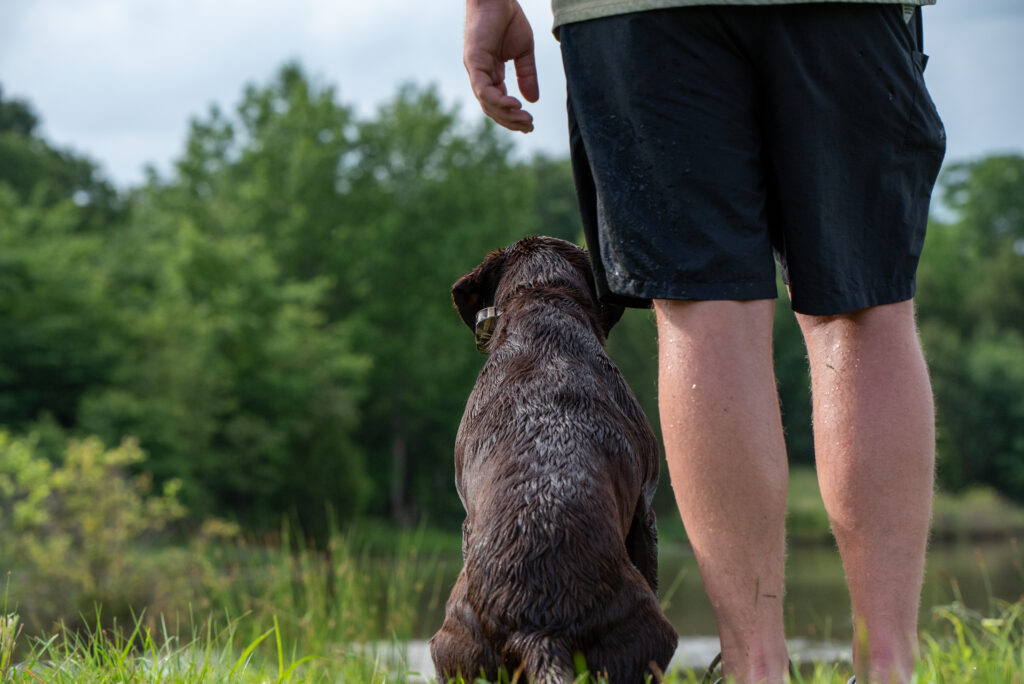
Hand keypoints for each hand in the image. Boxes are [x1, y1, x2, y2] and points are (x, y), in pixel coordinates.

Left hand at [463, 0, 538, 132]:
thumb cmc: (508, 18)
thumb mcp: (523, 52)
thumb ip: (527, 75)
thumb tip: (532, 101)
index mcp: (491, 74)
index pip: (499, 102)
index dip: (513, 116)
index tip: (529, 124)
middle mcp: (480, 75)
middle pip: (492, 107)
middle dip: (511, 121)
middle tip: (529, 127)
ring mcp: (475, 69)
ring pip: (487, 102)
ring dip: (506, 114)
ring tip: (524, 120)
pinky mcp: (473, 61)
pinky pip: (483, 88)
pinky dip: (497, 100)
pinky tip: (514, 105)